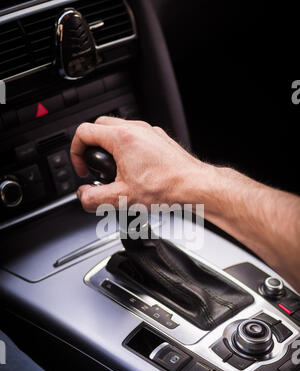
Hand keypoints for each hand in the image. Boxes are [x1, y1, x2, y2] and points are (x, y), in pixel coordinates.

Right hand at [70, 116, 202, 211]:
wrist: (194, 187)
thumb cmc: (166, 188)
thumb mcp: (121, 198)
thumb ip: (94, 198)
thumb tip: (84, 196)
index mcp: (121, 138)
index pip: (83, 132)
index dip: (76, 153)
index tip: (83, 170)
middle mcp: (136, 129)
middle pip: (99, 127)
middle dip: (92, 147)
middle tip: (95, 167)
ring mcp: (149, 132)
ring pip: (119, 130)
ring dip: (110, 148)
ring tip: (115, 171)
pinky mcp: (160, 139)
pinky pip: (136, 137)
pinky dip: (128, 149)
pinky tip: (134, 171)